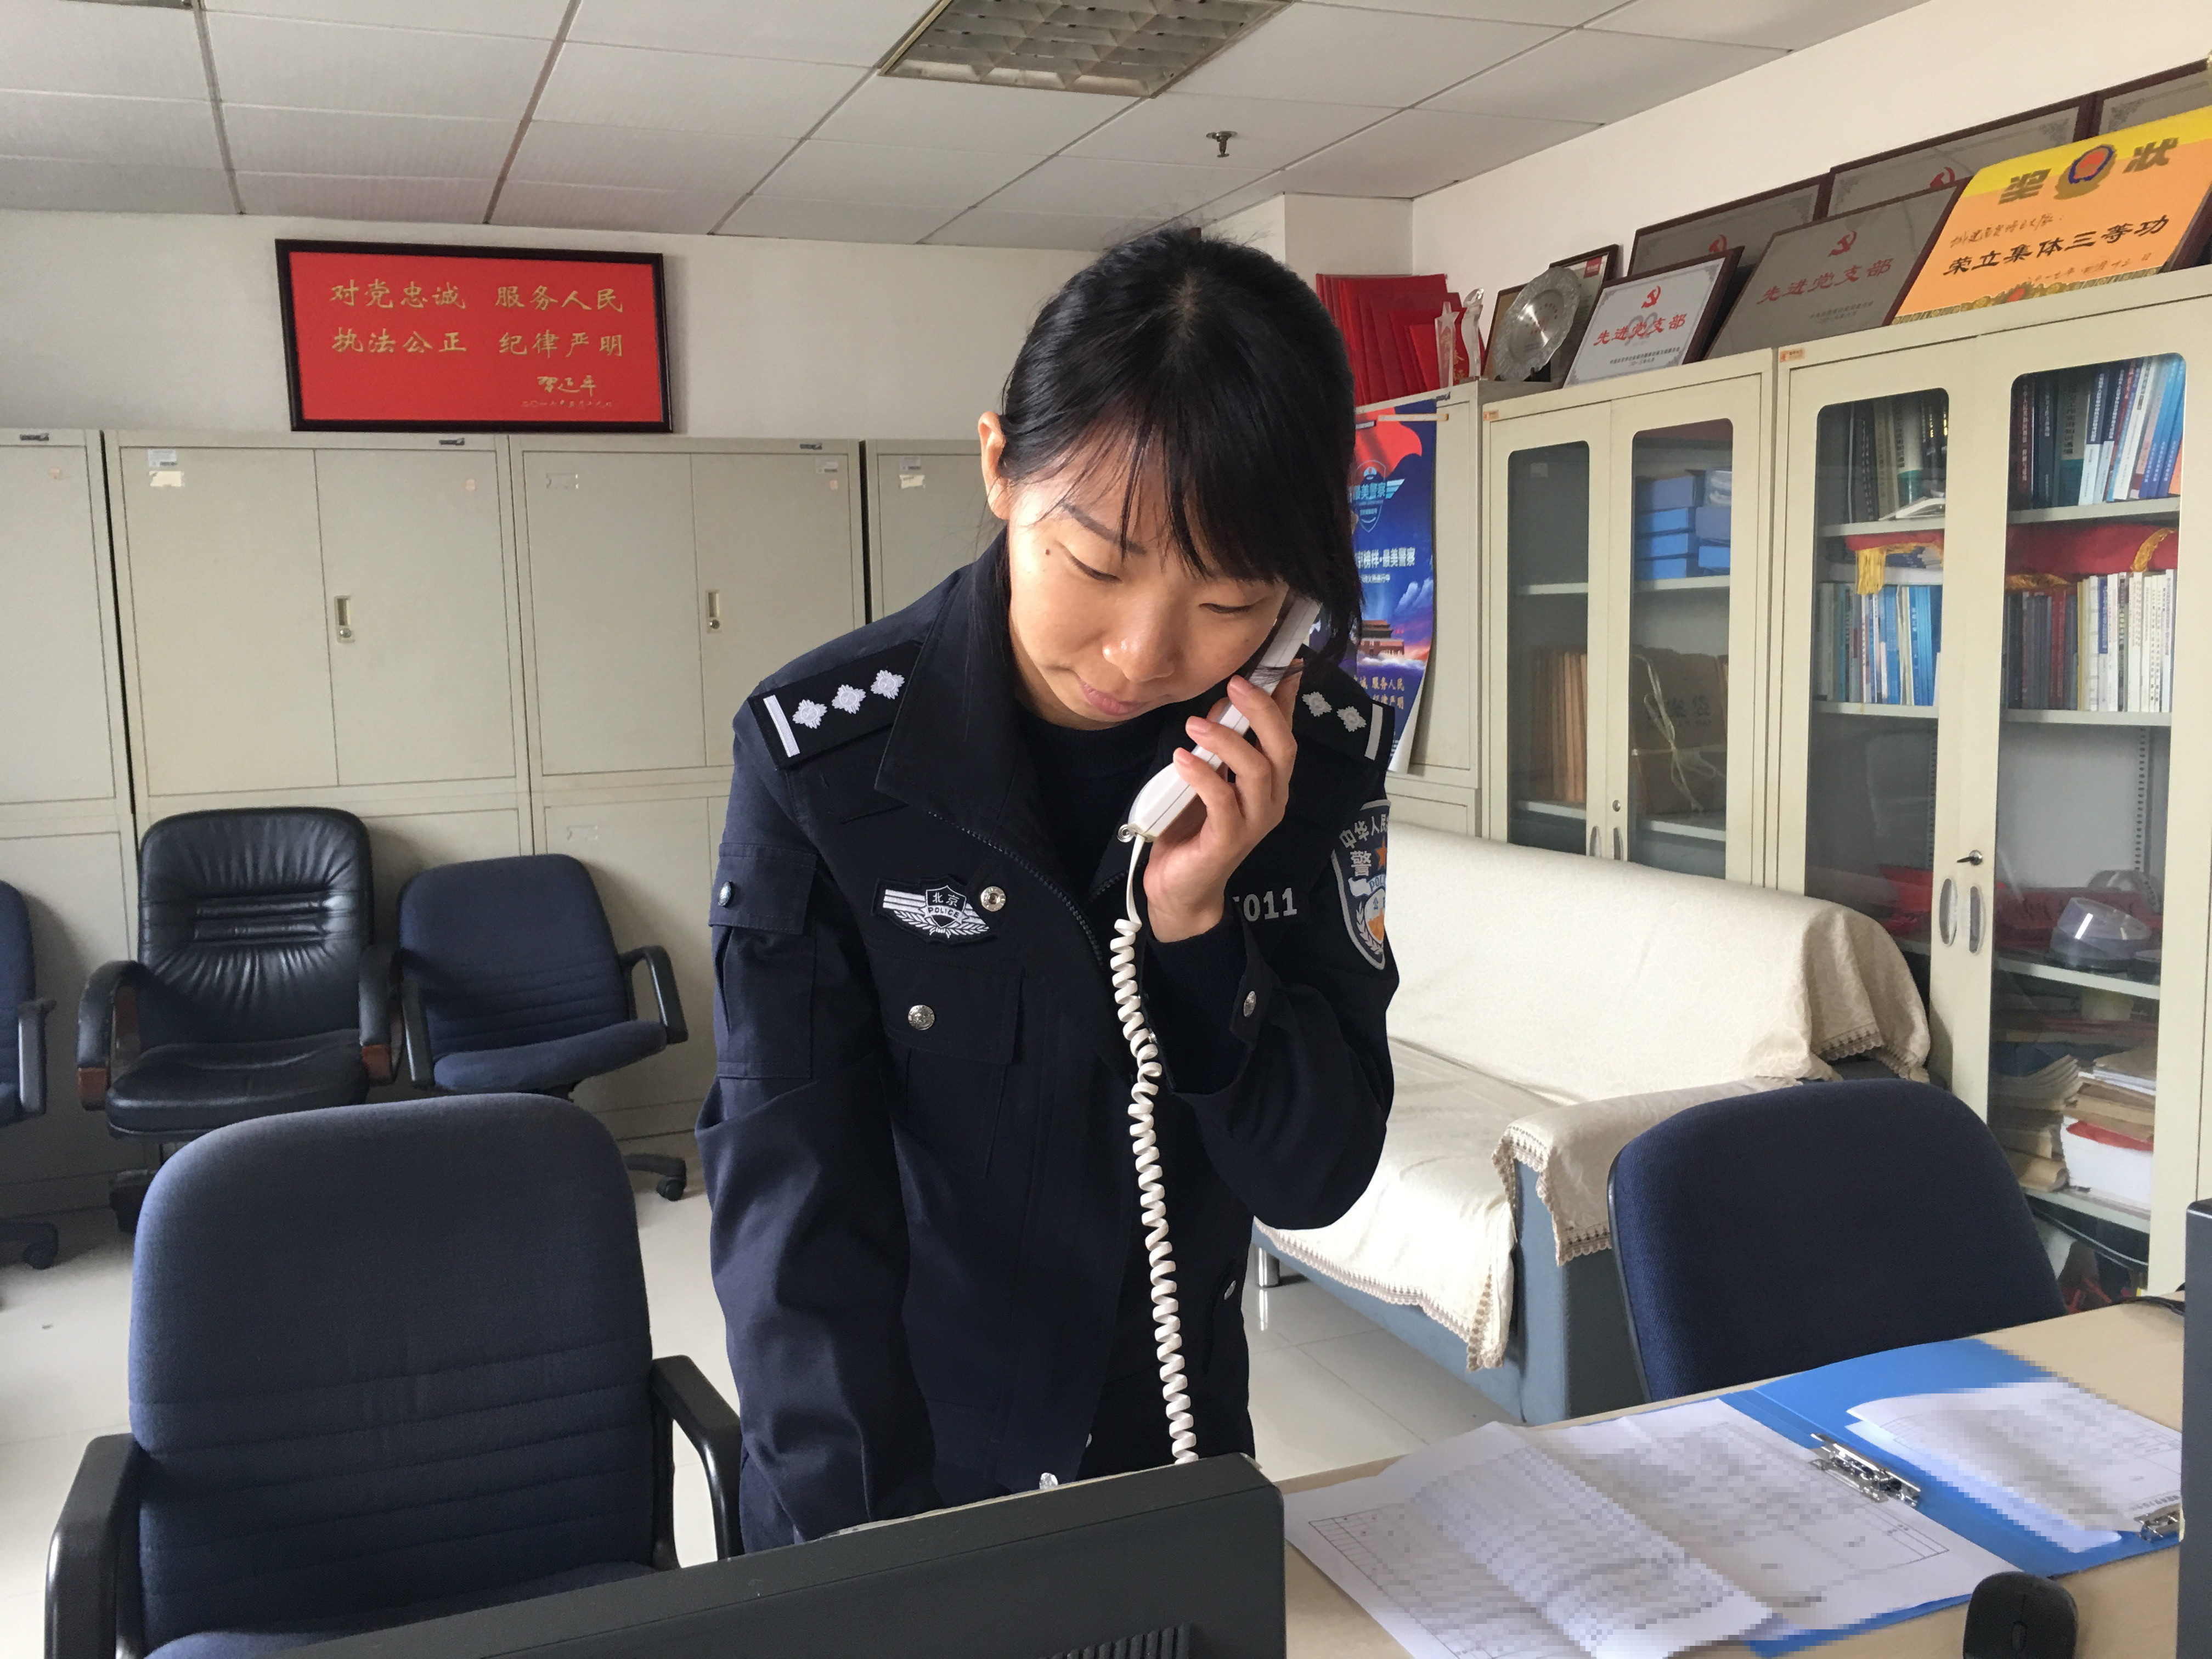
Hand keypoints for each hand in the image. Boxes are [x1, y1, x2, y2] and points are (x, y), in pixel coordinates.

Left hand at [1143, 669, 1301, 941]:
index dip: (1285, 696)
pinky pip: (1223, 802)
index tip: (1281, 661)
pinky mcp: (1229, 842)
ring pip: (1257, 772)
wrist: (1179, 889)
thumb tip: (1226, 698)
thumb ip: (1220, 744)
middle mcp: (1271, 799)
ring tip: (1194, 722)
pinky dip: (1204, 775)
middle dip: (1262, 710)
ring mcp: (1254, 822)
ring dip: (1227, 741)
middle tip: (1235, 683)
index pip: (1286, 730)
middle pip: (1282, 748)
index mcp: (1271, 781)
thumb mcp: (1208, 775)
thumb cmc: (1192, 827)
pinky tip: (1182, 758)